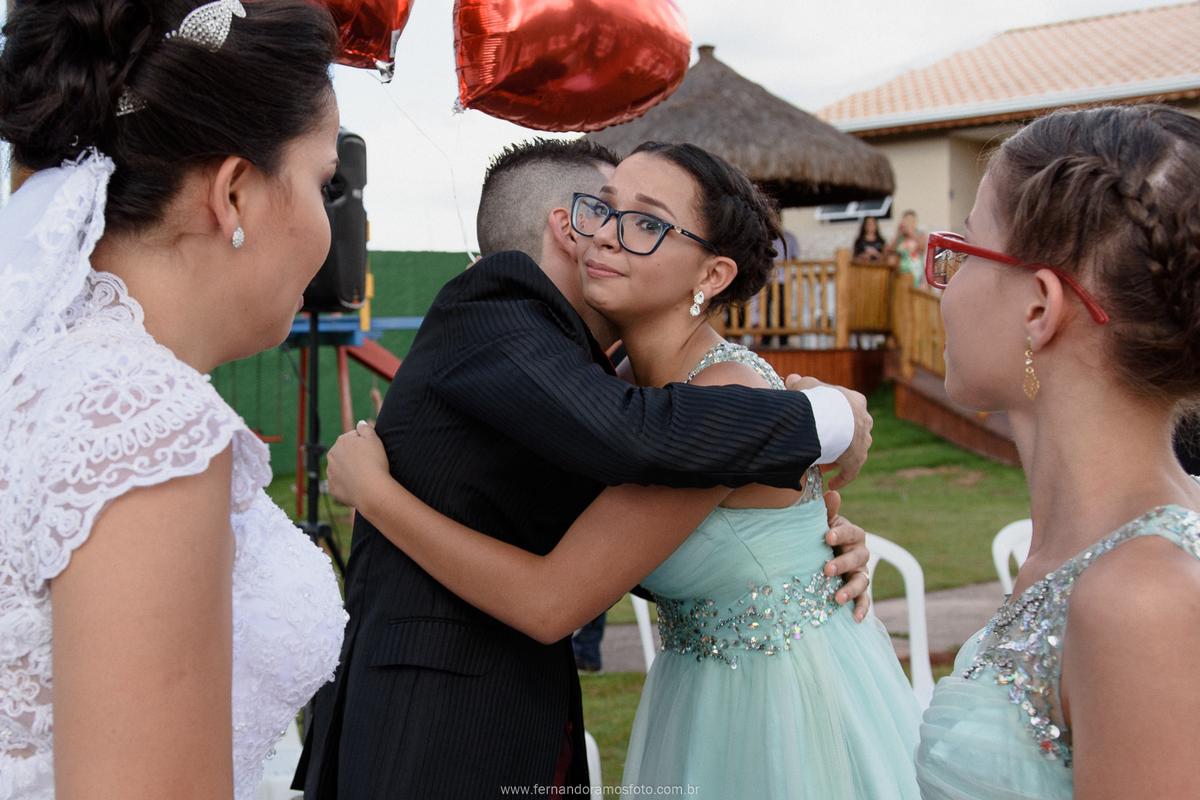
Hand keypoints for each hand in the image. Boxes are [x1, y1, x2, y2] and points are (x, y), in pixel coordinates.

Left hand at [326, 420, 390, 512]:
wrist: (372, 490)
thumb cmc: (375, 462)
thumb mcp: (374, 439)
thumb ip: (366, 428)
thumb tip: (360, 422)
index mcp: (341, 441)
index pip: (353, 437)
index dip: (365, 443)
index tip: (372, 452)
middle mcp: (332, 455)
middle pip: (345, 452)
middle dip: (354, 455)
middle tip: (369, 463)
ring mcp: (331, 472)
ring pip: (341, 467)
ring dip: (350, 469)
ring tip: (364, 474)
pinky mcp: (333, 487)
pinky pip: (340, 483)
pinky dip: (348, 483)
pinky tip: (358, 484)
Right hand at [785, 375, 871, 489]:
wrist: (826, 416)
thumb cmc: (816, 398)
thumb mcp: (805, 386)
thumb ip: (799, 384)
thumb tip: (792, 380)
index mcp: (855, 401)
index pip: (846, 409)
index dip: (834, 417)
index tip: (822, 424)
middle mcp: (864, 421)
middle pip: (852, 431)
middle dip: (838, 438)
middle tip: (822, 445)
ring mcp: (862, 441)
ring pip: (852, 451)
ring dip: (838, 457)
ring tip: (822, 464)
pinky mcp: (857, 459)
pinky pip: (850, 471)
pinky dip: (841, 478)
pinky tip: (831, 484)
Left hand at [821, 490, 870, 621]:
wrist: (820, 556)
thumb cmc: (820, 537)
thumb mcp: (821, 523)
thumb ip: (827, 511)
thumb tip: (832, 493)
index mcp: (852, 534)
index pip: (851, 532)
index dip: (841, 534)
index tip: (827, 536)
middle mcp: (860, 553)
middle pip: (858, 558)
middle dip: (843, 563)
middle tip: (826, 570)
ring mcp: (861, 572)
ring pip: (862, 581)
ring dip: (851, 589)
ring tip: (837, 598)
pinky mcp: (859, 590)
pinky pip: (865, 600)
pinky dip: (862, 609)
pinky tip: (855, 619)